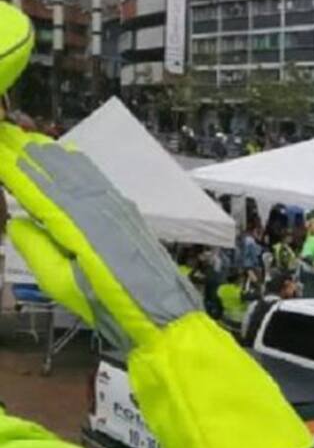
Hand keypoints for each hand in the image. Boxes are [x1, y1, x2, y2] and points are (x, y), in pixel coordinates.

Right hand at [0, 126, 198, 349]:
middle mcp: (97, 209)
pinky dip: (79, 165)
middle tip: (5, 134)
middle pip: (57, 173)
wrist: (163, 313)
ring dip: (52, 155)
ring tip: (27, 138)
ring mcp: (116, 208)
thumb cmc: (109, 306)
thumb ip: (35, 250)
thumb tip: (16, 221)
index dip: (11, 168)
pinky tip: (69, 157)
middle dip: (28, 152)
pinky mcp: (128, 213)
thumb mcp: (62, 285)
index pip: (36, 190)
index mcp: (77, 226)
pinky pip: (98, 180)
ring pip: (79, 172)